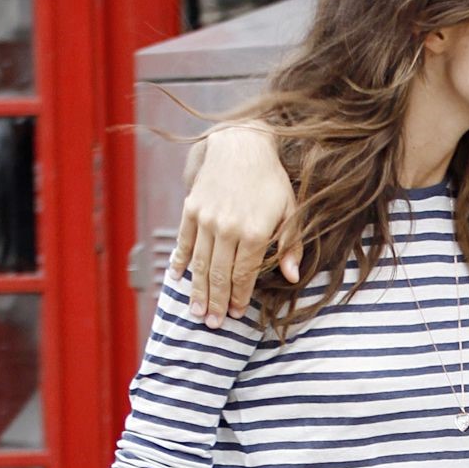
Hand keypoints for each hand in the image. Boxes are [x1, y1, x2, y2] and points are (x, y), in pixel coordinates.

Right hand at [171, 123, 299, 325]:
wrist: (241, 143)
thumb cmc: (271, 180)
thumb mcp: (290, 210)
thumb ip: (290, 245)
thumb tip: (292, 278)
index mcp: (254, 232)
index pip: (244, 275)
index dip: (240, 297)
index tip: (238, 315)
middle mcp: (227, 228)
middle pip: (219, 275)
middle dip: (217, 303)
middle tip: (213, 324)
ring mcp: (206, 218)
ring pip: (199, 264)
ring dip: (197, 291)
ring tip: (196, 312)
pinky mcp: (191, 209)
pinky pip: (183, 241)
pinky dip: (179, 261)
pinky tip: (176, 278)